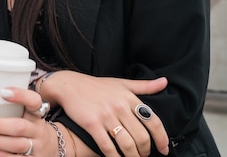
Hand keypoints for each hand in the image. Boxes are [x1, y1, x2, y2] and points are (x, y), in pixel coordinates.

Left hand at [0, 87, 70, 155]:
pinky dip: (1, 155)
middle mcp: (38, 130)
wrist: (51, 147)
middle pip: (19, 127)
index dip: (20, 95)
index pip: (34, 101)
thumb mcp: (27, 114)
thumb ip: (11, 106)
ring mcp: (37, 147)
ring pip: (17, 145)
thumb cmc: (31, 126)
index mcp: (36, 114)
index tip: (2, 91)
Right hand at [42, 71, 168, 156]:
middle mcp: (119, 107)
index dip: (162, 139)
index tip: (164, 149)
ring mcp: (105, 116)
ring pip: (127, 144)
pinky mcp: (91, 124)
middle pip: (142, 137)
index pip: (153, 121)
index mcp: (129, 98)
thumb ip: (144, 86)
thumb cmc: (95, 86)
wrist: (68, 85)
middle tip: (144, 155)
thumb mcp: (120, 83)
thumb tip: (164, 82)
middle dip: (146, 151)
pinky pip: (107, 147)